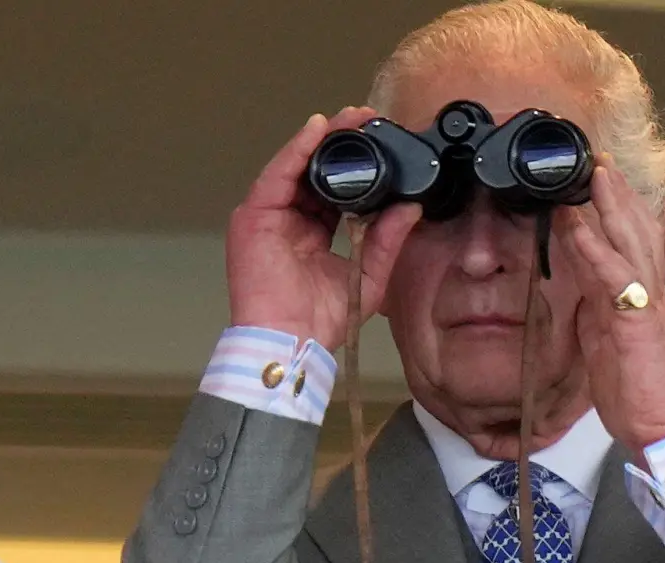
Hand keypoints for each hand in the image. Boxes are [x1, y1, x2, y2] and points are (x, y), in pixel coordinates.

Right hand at [227, 108, 422, 348]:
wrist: (290, 342)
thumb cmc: (318, 321)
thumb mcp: (366, 275)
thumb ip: (386, 240)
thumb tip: (411, 207)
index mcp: (310, 234)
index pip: (333, 190)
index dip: (356, 166)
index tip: (381, 142)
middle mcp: (287, 221)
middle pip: (313, 172)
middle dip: (340, 143)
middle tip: (368, 119)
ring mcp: (267, 217)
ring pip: (295, 166)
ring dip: (321, 139)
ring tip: (349, 118)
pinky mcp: (253, 216)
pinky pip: (276, 174)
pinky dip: (296, 150)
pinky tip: (317, 130)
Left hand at [557, 163, 664, 454]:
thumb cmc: (640, 396)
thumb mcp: (609, 349)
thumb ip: (598, 317)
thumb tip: (580, 298)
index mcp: (640, 302)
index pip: (629, 248)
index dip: (616, 216)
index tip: (600, 186)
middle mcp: (648, 296)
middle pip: (635, 234)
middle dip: (618, 197)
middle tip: (599, 162)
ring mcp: (646, 305)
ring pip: (630, 243)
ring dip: (610, 206)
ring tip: (594, 174)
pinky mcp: (637, 320)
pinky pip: (613, 276)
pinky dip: (595, 248)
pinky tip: (578, 225)